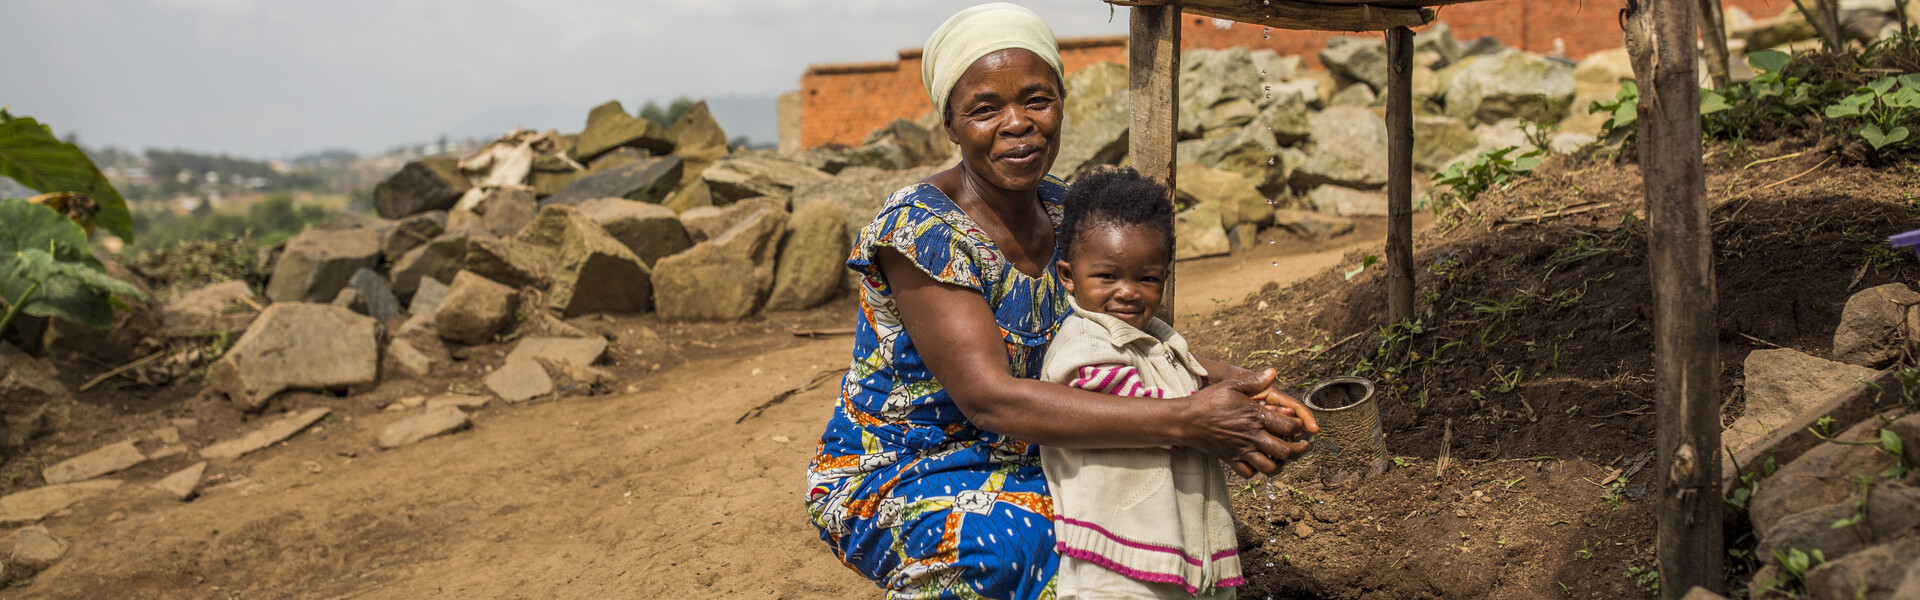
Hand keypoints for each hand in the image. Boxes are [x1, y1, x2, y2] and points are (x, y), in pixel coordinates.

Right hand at [1182, 368, 1310, 476]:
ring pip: (1271, 467)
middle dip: (1299, 450)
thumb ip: (1255, 381)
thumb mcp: (1232, 385)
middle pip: (1286, 451)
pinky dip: (1258, 471)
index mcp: (1256, 417)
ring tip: (1285, 458)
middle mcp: (1252, 437)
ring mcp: (1242, 451)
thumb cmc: (1209, 401)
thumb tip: (1273, 372)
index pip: (1290, 426)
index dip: (1300, 425)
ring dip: (1282, 464)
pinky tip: (1260, 462)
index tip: (1299, 423)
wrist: (1185, 420)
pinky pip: (1249, 473)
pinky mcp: (1231, 460)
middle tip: (1303, 445)